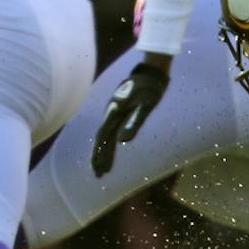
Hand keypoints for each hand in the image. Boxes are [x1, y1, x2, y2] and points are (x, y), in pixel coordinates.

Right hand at [91, 55, 170, 172]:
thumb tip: (122, 141)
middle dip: (99, 157)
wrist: (151, 74)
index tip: (97, 167)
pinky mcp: (120, 113)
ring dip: (104, 153)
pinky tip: (109, 151)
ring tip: (102, 170)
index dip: (99, 153)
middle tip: (98, 175)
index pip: (103, 137)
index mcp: (114, 112)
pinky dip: (110, 144)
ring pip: (106, 136)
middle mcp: (111, 113)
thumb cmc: (149, 89)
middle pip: (102, 139)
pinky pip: (112, 132)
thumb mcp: (145, 106)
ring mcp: (114, 113)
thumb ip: (134, 122)